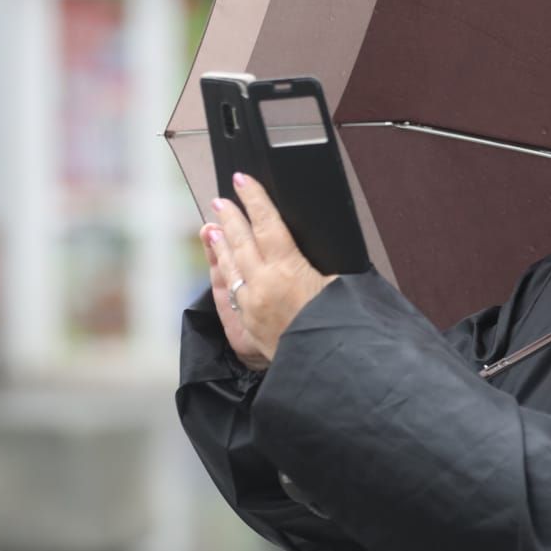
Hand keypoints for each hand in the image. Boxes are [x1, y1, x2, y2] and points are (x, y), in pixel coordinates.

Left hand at [208, 172, 332, 363]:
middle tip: (220, 199)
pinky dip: (222, 275)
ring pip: (230, 267)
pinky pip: (228, 293)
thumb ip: (327, 267)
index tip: (242, 180)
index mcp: (288, 271)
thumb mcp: (340, 288)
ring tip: (211, 227)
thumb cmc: (338, 329)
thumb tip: (328, 249)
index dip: (255, 199)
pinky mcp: (248, 324)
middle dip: (230, 217)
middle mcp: (263, 285)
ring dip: (220, 244)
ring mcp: (251, 306)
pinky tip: (220, 268)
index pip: (267, 224)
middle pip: (241, 241)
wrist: (321, 371)